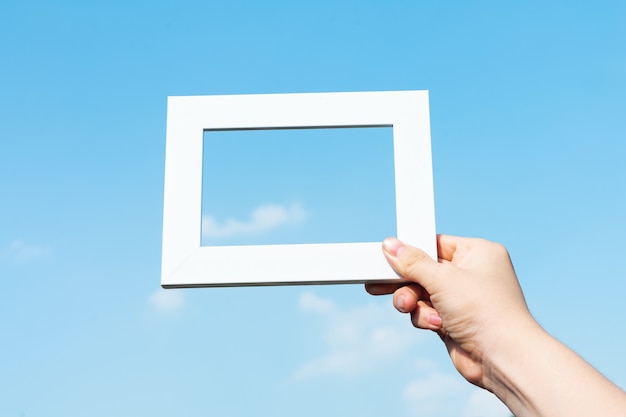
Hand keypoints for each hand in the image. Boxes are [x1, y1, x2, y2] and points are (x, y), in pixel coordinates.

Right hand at [366, 235, 533, 388]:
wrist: (503, 358)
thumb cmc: (484, 311)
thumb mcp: (442, 279)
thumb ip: (412, 262)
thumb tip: (391, 244)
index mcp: (478, 253)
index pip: (435, 243)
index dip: (411, 250)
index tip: (387, 255)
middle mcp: (472, 273)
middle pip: (424, 269)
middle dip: (404, 281)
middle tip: (376, 283)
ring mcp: (463, 299)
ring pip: (421, 293)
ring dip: (412, 301)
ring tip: (407, 306)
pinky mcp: (454, 321)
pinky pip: (426, 312)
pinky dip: (424, 317)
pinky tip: (434, 324)